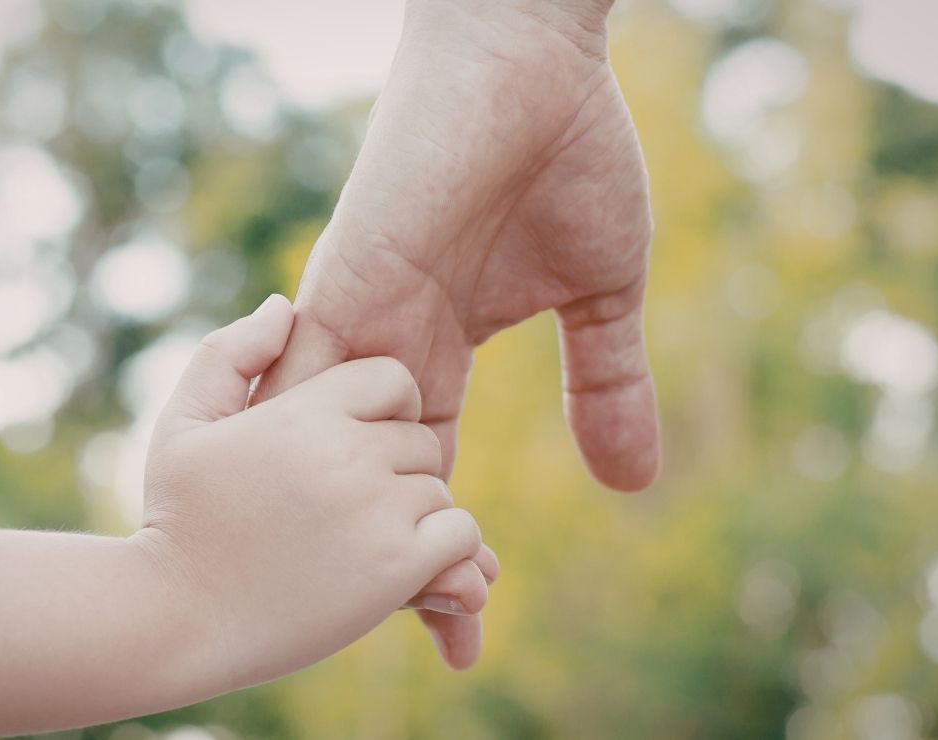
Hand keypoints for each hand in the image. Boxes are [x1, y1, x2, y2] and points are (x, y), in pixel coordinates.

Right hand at [139, 295, 488, 688]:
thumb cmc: (178, 520)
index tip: (352, 447)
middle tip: (348, 506)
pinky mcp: (396, 567)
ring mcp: (375, 509)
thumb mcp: (185, 422)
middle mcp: (347, 452)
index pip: (391, 379)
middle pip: (416, 439)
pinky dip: (442, 555)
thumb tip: (283, 306)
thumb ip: (230, 355)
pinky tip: (393, 570)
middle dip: (392, 470)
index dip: (382, 411)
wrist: (175, 619)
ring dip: (409, 517)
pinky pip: (460, 538)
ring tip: (357, 543)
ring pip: (438, 490)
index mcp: (303, 410)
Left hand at [257, 0, 657, 667]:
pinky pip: (302, 378)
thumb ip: (607, 386)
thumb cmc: (567, 158)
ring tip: (393, 607)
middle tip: (444, 638)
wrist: (532, 62)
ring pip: (328, 447)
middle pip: (368, 480)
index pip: (426, 471)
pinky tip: (309, 522)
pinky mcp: (346, 276)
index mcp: (433, 350)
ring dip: (356, 525)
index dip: (443, 546)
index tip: (468, 624)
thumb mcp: (601, 298)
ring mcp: (355, 315)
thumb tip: (634, 484)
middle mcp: (381, 345)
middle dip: (398, 561)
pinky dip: (310, 451)